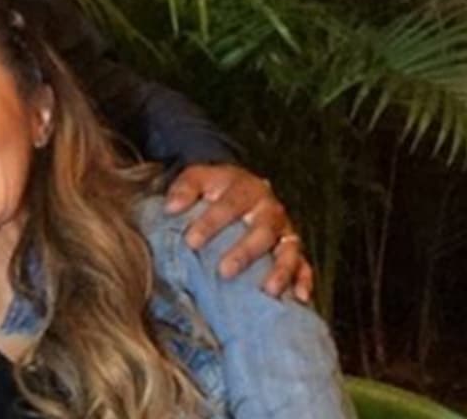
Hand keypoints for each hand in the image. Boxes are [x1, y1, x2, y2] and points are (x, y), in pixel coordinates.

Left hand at [165, 163, 312, 301]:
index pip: (230, 205)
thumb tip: (171, 207)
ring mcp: (284, 230)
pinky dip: (304, 280)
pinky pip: (304, 265)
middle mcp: (270, 209)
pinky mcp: (292, 248)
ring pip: (289, 250)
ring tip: (268, 290)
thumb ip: (184, 188)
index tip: (191, 242)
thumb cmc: (214, 187)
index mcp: (246, 189)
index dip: (211, 223)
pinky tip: (299, 298)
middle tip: (224, 270)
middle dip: (245, 252)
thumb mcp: (198, 177)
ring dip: (280, 271)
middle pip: (263, 230)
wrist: (238, 186)